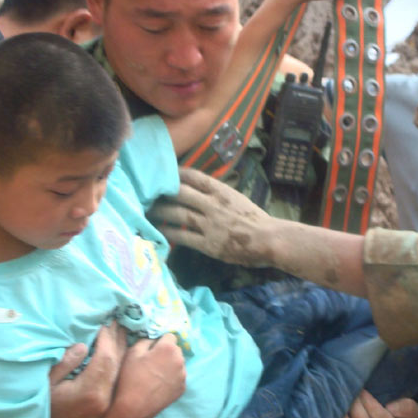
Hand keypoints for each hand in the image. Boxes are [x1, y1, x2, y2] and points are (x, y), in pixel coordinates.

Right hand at [50, 322, 127, 417]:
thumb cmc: (35, 407)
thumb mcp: (45, 381)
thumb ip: (65, 361)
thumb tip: (85, 345)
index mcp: (90, 392)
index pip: (105, 358)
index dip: (107, 337)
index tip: (105, 320)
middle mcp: (104, 401)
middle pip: (116, 365)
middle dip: (117, 340)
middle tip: (118, 320)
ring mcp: (105, 408)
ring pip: (118, 374)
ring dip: (120, 352)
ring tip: (120, 331)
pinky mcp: (103, 411)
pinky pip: (115, 383)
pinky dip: (116, 366)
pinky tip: (116, 354)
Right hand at [111, 334, 185, 417]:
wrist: (135, 407)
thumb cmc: (131, 377)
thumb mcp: (132, 352)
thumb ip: (146, 340)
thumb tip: (153, 339)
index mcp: (168, 348)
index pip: (169, 336)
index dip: (159, 341)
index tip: (151, 350)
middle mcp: (180, 359)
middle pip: (175, 349)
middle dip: (166, 352)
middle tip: (152, 362)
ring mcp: (183, 375)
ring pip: (178, 363)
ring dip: (170, 365)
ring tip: (155, 375)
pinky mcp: (182, 388)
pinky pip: (178, 377)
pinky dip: (172, 377)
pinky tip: (160, 384)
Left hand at [151, 167, 274, 266]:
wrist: (270, 240)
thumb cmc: (257, 220)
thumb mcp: (238, 199)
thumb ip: (219, 195)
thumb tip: (200, 191)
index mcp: (222, 191)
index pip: (194, 176)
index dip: (176, 173)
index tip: (164, 173)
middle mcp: (213, 204)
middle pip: (180, 193)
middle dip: (162, 192)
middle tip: (148, 193)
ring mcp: (209, 224)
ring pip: (177, 214)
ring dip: (160, 212)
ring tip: (147, 211)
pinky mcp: (208, 244)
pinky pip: (183, 236)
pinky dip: (168, 233)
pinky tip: (158, 231)